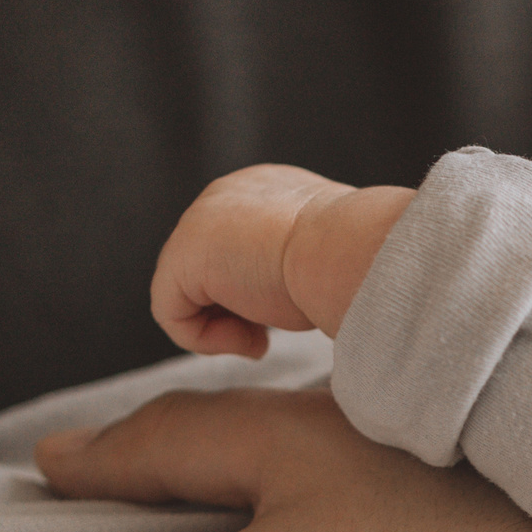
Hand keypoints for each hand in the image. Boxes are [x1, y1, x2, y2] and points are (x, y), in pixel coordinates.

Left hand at [150, 163, 415, 353]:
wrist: (351, 250)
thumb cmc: (358, 259)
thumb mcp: (332, 256)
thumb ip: (305, 264)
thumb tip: (299, 297)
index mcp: (266, 189)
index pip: (238, 250)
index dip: (257, 294)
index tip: (291, 314)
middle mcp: (225, 195)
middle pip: (208, 272)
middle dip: (237, 313)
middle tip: (271, 337)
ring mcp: (197, 221)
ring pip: (188, 295)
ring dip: (225, 330)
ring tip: (263, 341)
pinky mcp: (181, 256)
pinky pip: (172, 313)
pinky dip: (206, 341)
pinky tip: (254, 341)